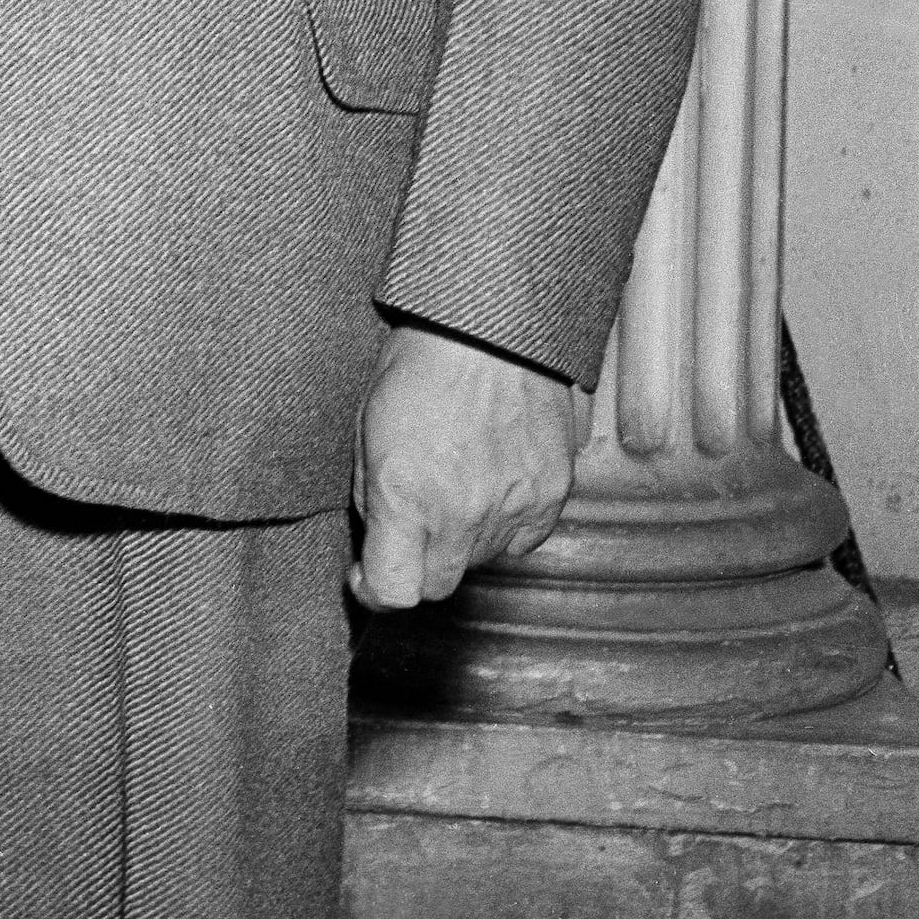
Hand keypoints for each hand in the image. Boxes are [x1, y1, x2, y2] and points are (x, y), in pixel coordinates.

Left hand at [348, 321, 587, 609]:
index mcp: (406, 497)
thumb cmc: (418, 363)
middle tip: (407, 526)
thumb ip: (372, 495)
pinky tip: (489, 485)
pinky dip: (504, 525)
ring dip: (460, 541)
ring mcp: (514, 508)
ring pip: (481, 561)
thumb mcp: (366, 428)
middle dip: (414, 565)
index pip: (394, 591)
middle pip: (438, 585)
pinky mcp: (552, 495)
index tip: (366, 576)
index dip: (374, 592)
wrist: (491, 326)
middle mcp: (463, 513)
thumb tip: (377, 535)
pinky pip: (524, 539)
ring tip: (451, 484)